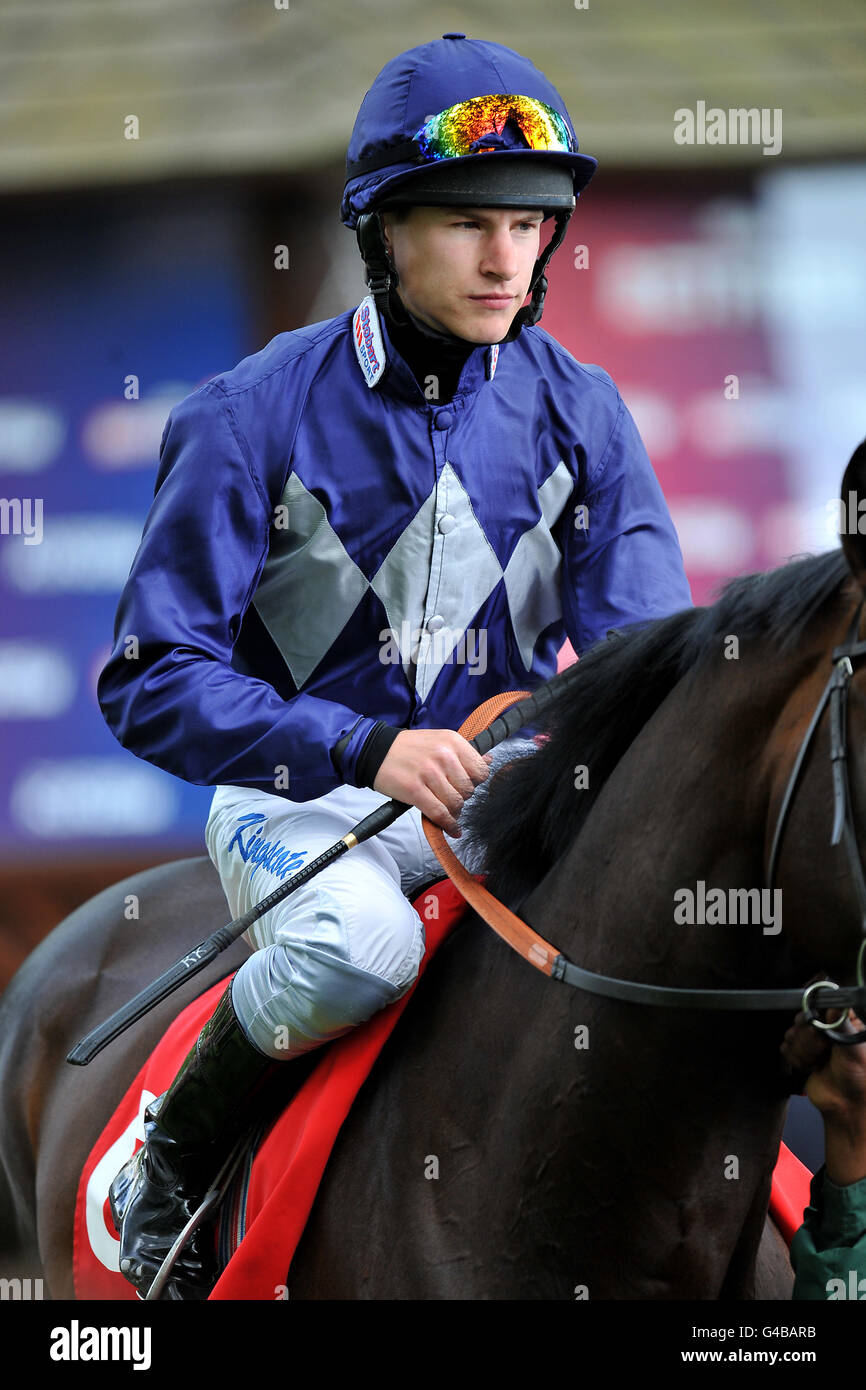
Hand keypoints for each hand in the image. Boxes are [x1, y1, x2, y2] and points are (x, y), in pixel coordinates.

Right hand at [372, 728, 492, 836]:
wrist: (375, 751)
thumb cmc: (408, 748)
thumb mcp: (439, 741)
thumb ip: (463, 753)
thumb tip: (489, 760)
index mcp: (452, 741)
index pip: (480, 770)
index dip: (476, 783)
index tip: (467, 786)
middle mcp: (443, 755)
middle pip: (469, 789)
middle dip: (462, 798)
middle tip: (451, 798)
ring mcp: (429, 773)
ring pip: (456, 803)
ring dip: (454, 812)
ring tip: (448, 811)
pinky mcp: (415, 790)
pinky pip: (440, 813)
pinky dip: (448, 825)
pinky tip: (451, 828)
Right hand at [781, 1007, 865, 1184]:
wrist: (846, 1107)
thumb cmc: (859, 1079)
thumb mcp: (854, 1051)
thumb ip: (842, 1026)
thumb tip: (835, 1005)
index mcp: (842, 1021)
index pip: (818, 1005)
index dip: (814, 1017)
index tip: (820, 1032)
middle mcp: (826, 1028)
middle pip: (800, 1019)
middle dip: (809, 1040)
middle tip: (824, 1052)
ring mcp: (812, 1040)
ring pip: (791, 1034)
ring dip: (804, 1053)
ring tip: (819, 1062)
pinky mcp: (800, 1053)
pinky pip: (786, 1048)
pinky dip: (797, 1060)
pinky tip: (811, 1067)